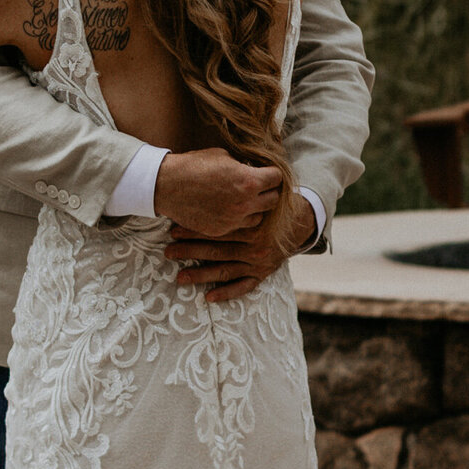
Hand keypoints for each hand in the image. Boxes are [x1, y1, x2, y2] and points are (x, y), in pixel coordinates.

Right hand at [152, 148, 281, 239]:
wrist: (167, 185)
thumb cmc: (194, 165)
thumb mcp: (223, 156)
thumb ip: (243, 167)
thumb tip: (254, 170)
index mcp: (248, 181)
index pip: (277, 178)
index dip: (274, 173)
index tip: (269, 172)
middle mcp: (245, 203)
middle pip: (274, 201)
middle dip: (269, 191)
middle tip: (261, 186)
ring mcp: (233, 220)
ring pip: (259, 218)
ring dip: (256, 208)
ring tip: (245, 199)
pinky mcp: (221, 230)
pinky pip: (239, 226)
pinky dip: (238, 218)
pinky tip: (228, 209)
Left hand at [165, 192, 315, 302]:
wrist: (300, 221)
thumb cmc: (272, 202)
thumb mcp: (257, 190)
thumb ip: (236, 187)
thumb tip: (208, 172)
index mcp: (253, 224)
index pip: (218, 228)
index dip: (194, 229)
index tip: (173, 229)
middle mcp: (255, 246)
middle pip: (217, 250)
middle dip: (190, 251)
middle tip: (168, 251)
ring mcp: (259, 263)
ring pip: (226, 271)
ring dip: (201, 275)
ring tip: (179, 277)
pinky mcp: (263, 274)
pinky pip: (243, 287)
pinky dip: (227, 293)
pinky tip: (209, 297)